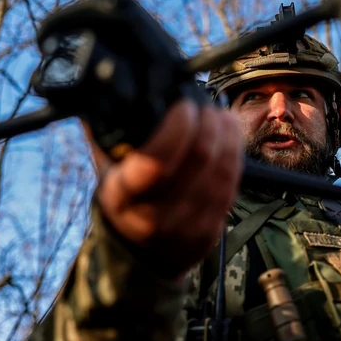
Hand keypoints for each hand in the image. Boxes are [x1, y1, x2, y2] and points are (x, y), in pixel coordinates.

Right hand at [95, 99, 242, 278]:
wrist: (139, 250)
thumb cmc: (125, 195)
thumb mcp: (106, 166)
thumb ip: (109, 129)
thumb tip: (117, 89)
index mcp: (122, 195)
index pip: (156, 160)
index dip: (178, 127)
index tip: (183, 105)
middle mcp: (152, 217)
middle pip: (198, 158)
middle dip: (208, 122)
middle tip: (204, 105)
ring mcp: (184, 228)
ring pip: (221, 170)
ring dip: (226, 133)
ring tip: (219, 114)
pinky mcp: (209, 232)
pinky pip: (231, 184)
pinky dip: (234, 152)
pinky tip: (229, 134)